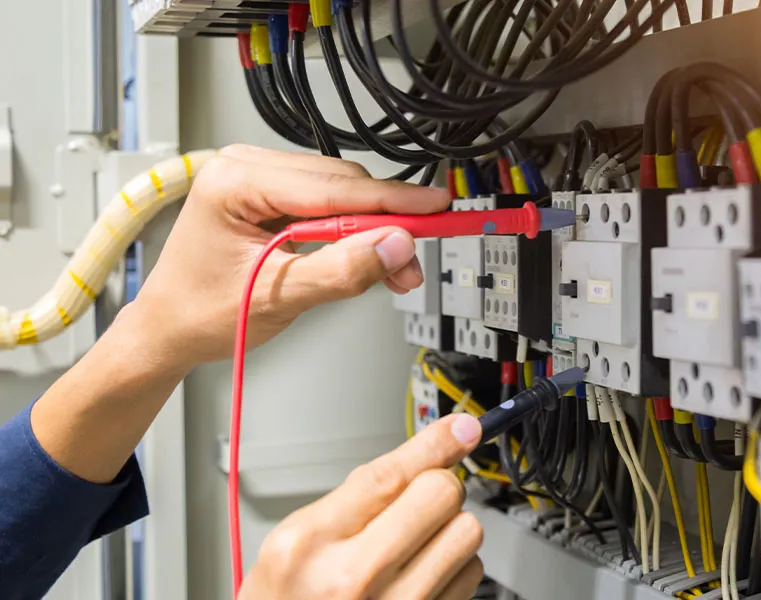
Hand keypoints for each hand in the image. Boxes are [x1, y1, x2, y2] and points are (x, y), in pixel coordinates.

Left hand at [129, 144, 449, 370]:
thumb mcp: (276, 298)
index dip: (391, 200)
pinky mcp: (270, 197)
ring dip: (371, 231)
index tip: (435, 207)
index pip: (331, 187)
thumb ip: (340, 271)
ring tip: (395, 269)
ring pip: (339, 194)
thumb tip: (395, 246)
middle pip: (341, 185)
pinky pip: (326, 205)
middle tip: (414, 260)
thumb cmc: (200, 314)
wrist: (169, 330)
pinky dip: (352, 233)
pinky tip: (368, 257)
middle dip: (385, 224)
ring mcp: (257, 180)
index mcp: (234, 182)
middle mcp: (244, 168)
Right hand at [240, 414, 484, 599]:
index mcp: (311, 542)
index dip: (435, 443)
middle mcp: (354, 578)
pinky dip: (456, 565)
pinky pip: (472, 574)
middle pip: (441, 494)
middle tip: (419, 499)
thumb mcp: (293, 538)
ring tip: (417, 542)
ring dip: (450, 528)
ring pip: (466, 532)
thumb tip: (423, 453)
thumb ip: (354, 494)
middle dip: (437, 485)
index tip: (462, 428)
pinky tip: (424, 572)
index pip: (390, 475)